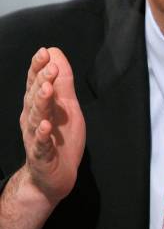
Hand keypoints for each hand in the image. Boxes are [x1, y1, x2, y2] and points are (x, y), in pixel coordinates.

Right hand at [20, 47, 85, 204]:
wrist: (54, 177)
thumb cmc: (59, 138)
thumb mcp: (66, 106)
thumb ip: (62, 82)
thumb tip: (55, 52)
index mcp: (38, 105)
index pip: (36, 82)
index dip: (39, 68)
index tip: (44, 52)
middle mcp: (33, 119)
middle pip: (35, 97)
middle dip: (41, 80)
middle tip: (50, 67)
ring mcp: (35, 138)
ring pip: (36, 118)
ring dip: (41, 103)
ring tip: (46, 89)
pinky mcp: (42, 156)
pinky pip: (41, 145)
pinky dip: (43, 136)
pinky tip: (46, 126)